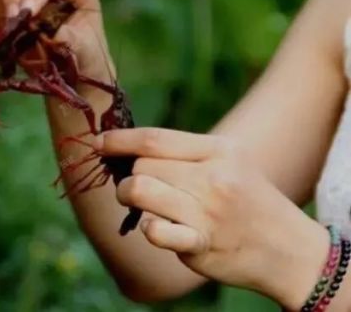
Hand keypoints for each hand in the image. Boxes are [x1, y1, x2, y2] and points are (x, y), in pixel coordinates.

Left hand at [95, 127, 329, 309]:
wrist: (288, 249)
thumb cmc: (247, 200)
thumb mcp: (229, 162)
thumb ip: (185, 153)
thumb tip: (128, 147)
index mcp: (219, 150)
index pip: (154, 139)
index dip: (119, 140)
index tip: (99, 142)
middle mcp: (213, 177)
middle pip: (142, 165)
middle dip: (129, 173)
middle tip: (136, 183)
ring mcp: (207, 212)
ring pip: (139, 190)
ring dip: (129, 196)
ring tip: (140, 203)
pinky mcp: (201, 243)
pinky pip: (154, 231)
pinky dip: (148, 229)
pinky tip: (156, 228)